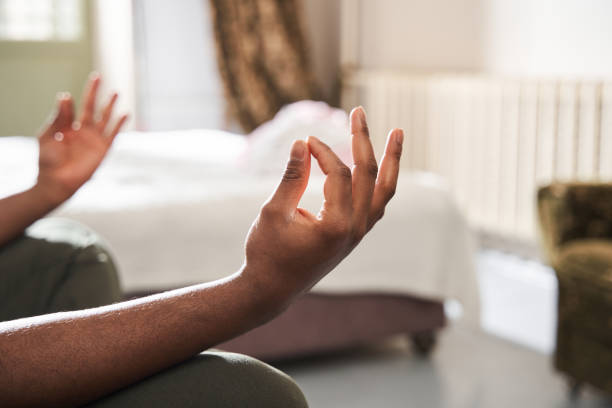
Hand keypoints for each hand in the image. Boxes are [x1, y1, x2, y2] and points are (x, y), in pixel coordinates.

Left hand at [36, 74, 126, 204]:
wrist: (57, 181)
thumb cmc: (48, 160)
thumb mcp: (48, 135)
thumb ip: (58, 117)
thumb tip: (65, 95)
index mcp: (67, 127)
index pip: (71, 108)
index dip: (69, 102)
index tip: (66, 98)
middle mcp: (82, 131)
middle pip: (90, 106)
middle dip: (94, 92)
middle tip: (97, 76)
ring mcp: (94, 139)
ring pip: (104, 117)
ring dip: (109, 104)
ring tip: (115, 92)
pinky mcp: (103, 148)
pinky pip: (114, 133)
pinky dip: (119, 123)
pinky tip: (125, 113)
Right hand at [242, 107, 402, 309]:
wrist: (271, 290)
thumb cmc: (267, 252)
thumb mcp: (274, 211)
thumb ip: (291, 177)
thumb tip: (301, 143)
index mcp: (337, 226)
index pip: (339, 174)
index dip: (322, 152)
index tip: (304, 142)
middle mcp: (355, 230)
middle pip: (369, 176)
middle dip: (364, 141)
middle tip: (358, 111)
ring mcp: (358, 234)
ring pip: (383, 191)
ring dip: (390, 161)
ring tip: (397, 133)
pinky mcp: (354, 236)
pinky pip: (375, 204)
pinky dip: (379, 182)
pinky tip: (379, 165)